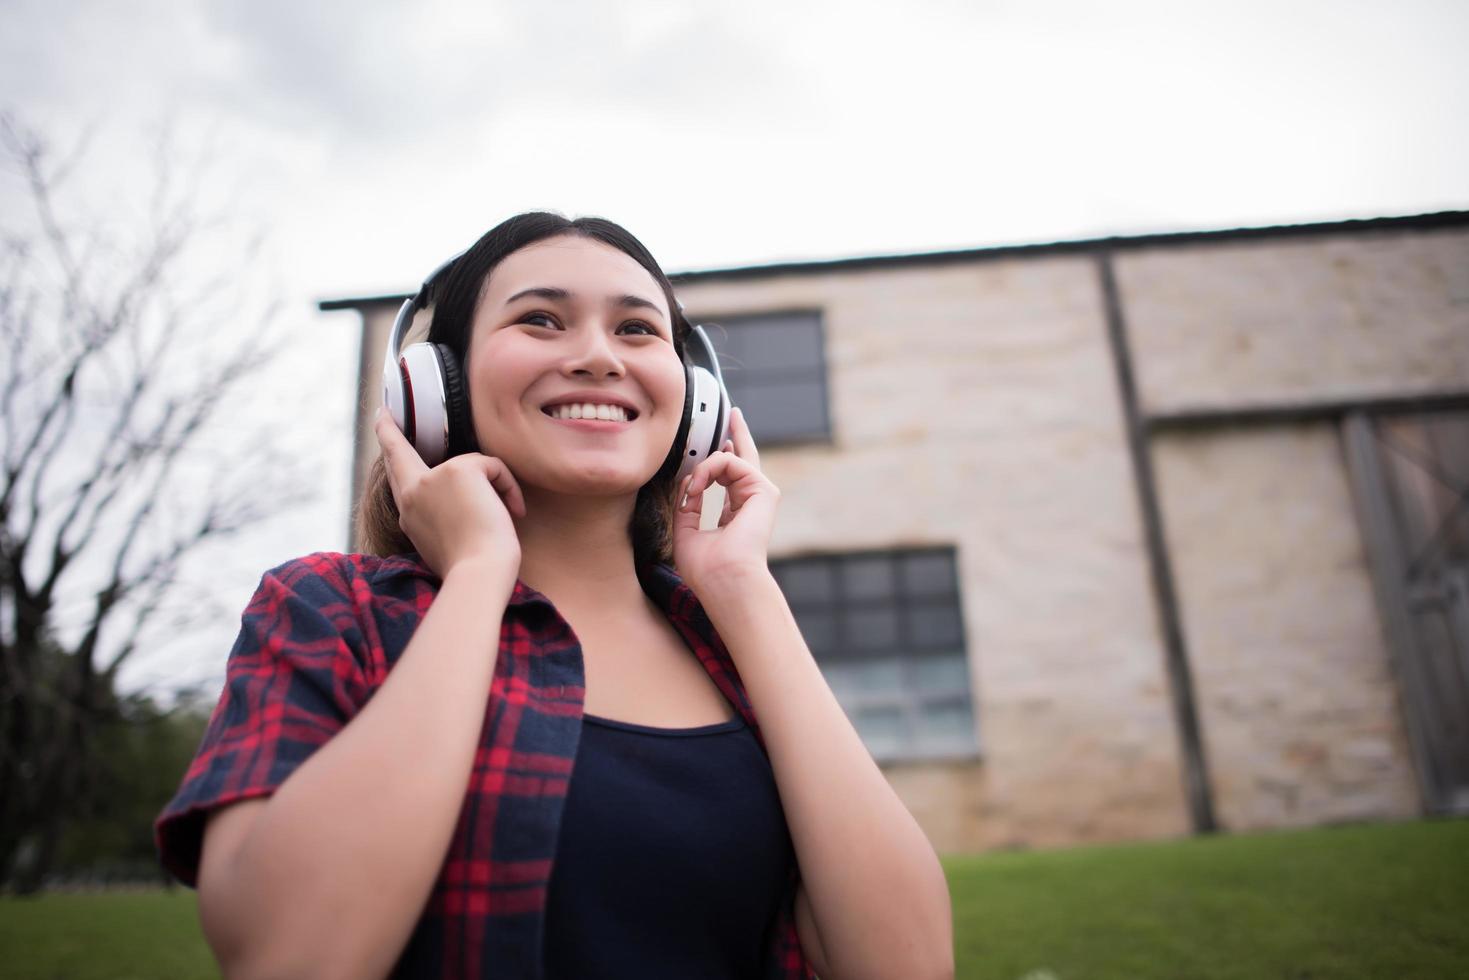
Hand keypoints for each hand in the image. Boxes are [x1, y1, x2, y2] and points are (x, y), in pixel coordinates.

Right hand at [374, 407, 524, 586]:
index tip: (381, 419)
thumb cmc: (470, 567)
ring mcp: (432, 479)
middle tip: (383, 415)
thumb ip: (439, 514)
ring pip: (472, 467)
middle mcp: (412, 493)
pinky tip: (512, 511)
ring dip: (495, 488)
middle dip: (389, 431)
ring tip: (506, 516)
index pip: (395, 475)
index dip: (388, 445)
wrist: (478, 574)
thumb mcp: (442, 540)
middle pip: (400, 453)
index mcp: (408, 513)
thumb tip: (458, 500)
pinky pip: (493, 467)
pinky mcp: (459, 470)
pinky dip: (509, 488)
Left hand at [671, 407, 779, 594]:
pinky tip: (697, 487)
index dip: (721, 460)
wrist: (725, 580)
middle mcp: (751, 503)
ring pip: (729, 459)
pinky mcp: (764, 490)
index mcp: (736, 515)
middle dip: (738, 433)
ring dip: (702, 469)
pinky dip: (708, 470)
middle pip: (745, 459)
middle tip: (732, 412)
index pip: (731, 479)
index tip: (717, 442)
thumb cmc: (706, 568)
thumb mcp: (687, 532)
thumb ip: (688, 506)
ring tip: (692, 489)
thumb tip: (688, 486)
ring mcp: (760, 496)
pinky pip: (731, 462)